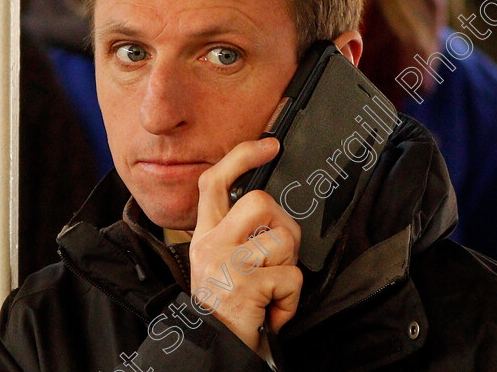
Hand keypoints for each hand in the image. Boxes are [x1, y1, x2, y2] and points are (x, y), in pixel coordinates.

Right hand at [189, 137, 302, 353]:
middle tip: (280, 257)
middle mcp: (210, 245)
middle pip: (259, 202)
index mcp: (204, 237)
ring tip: (272, 292)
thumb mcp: (221, 267)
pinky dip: (292, 300)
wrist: (213, 354)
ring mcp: (225, 264)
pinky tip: (273, 312)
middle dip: (284, 227)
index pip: (214, 182)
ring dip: (289, 268)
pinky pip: (291, 278)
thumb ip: (238, 237)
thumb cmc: (227, 312)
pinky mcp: (244, 285)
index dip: (242, 157)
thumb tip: (273, 216)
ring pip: (282, 239)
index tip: (269, 146)